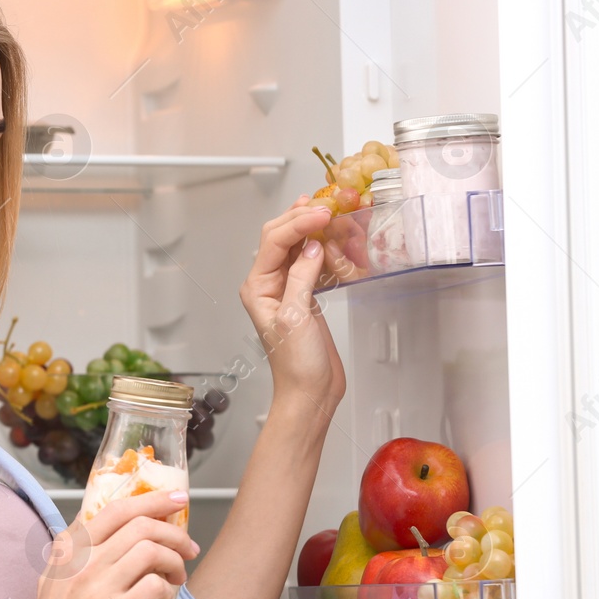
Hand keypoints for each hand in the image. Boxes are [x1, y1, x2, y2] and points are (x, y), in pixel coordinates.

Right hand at [10, 490, 198, 598]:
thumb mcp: (55, 577)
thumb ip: (79, 553)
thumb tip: (114, 534)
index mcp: (69, 548)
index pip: (116, 509)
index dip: (152, 499)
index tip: (177, 500)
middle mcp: (82, 561)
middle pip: (141, 525)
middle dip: (175, 533)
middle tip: (189, 547)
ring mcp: (98, 586)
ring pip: (152, 551)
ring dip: (175, 562)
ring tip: (177, 578)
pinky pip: (155, 587)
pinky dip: (167, 591)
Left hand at [239, 197, 345, 411]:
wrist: (310, 392)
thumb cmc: (296, 364)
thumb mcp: (296, 318)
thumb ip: (301, 278)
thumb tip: (312, 246)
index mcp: (257, 287)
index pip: (274, 241)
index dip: (299, 222)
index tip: (324, 212)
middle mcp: (269, 283)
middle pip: (283, 237)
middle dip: (305, 219)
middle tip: (332, 205)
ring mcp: (289, 288)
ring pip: (301, 247)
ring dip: (318, 232)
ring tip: (338, 217)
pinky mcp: (308, 295)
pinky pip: (315, 263)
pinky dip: (329, 251)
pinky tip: (341, 243)